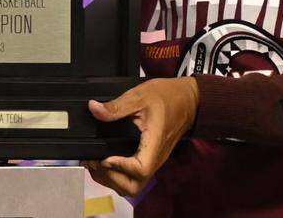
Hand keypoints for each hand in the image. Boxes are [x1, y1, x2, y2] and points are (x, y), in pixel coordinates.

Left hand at [84, 77, 198, 196]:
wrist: (188, 100)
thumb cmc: (168, 97)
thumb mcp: (140, 95)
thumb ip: (117, 105)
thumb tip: (93, 108)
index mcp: (154, 143)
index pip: (140, 169)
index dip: (119, 167)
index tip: (105, 156)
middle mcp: (155, 158)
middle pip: (133, 187)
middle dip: (110, 178)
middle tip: (95, 160)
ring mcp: (153, 161)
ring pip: (132, 186)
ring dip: (111, 179)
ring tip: (96, 162)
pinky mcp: (149, 160)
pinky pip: (133, 177)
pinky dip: (116, 175)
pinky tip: (104, 161)